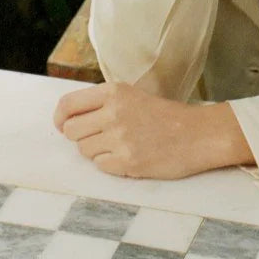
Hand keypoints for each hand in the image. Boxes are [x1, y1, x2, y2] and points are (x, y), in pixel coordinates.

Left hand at [53, 82, 254, 178]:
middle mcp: (114, 112)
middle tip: (100, 138)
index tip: (63, 126)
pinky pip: (101, 166)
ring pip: (84, 151)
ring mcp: (120, 138)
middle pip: (71, 131)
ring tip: (121, 146)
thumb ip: (103, 104)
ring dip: (97, 151)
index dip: (60, 118)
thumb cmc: (166, 116)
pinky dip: (111, 165)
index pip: (67, 104)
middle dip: (80, 138)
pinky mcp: (128, 161)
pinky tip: (130, 157)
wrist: (199, 134)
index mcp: (114, 92)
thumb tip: (68, 120)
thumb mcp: (133, 96)